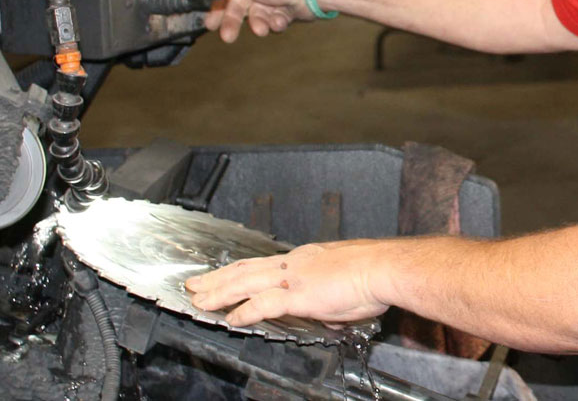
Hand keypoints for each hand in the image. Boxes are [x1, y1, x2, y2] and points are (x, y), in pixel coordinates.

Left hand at [185, 240, 390, 325]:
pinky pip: (263, 304)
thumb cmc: (371, 273)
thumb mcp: (341, 282)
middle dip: (216, 278)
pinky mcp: (298, 295)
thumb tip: (324, 308)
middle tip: (194, 284)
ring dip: (219, 293)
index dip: (238, 270)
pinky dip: (244, 311)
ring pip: (245, 283)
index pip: (261, 264)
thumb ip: (325, 295)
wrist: (382, 268)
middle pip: (244, 269)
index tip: (222, 274)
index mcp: (303, 259)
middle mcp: (293, 264)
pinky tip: (232, 319)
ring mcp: (292, 278)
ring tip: (200, 300)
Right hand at [205, 0, 313, 41]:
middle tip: (226, 35)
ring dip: (258, 23)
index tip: (208, 18)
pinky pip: (273, 20)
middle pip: (239, 3)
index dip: (216, 2)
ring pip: (257, 15)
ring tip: (261, 29)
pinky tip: (280, 21)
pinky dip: (275, 22)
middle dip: (233, 20)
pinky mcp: (285, 7)